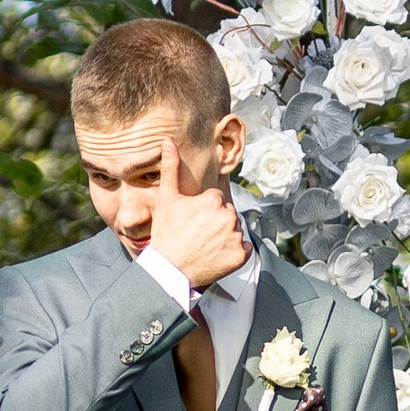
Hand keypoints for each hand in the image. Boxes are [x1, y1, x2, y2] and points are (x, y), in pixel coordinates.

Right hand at [143, 136, 251, 291]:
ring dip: (224, 236)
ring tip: (204, 245)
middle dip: (215, 222)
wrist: (169, 270)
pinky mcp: (240, 256)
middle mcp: (227, 216)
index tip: (191, 221)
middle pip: (226, 214)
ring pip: (234, 230)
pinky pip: (243, 249)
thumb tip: (167, 141)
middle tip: (196, 234)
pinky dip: (233, 252)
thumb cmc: (166, 234)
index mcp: (213, 200)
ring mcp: (235, 237)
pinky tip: (216, 255)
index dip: (202, 210)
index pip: (215, 200)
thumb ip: (170, 168)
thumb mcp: (166, 199)